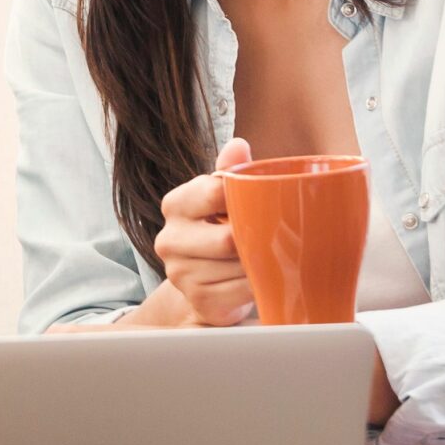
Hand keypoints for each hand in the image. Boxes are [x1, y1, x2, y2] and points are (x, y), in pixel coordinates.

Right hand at [152, 137, 257, 325]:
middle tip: (275, 235)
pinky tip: (261, 278)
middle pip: (228, 237)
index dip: (245, 197)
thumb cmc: (220, 232)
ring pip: (238, 266)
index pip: (216, 192)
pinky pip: (241, 291)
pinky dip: (258, 284)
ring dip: (261, 263)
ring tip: (267, 257)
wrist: (207, 285)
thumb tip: (238, 145)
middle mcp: (169, 238)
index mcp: (175, 204)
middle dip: (255, 238)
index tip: (262, 202)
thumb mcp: (222, 199)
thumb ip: (230, 172)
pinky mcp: (197, 298)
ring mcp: (179, 272)